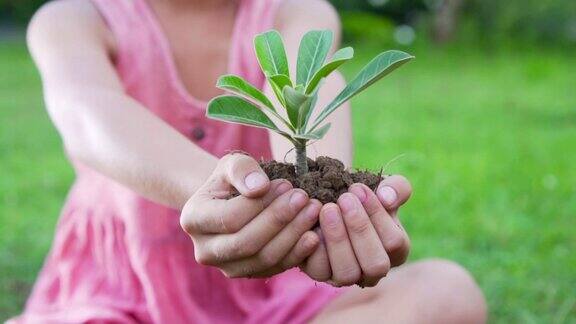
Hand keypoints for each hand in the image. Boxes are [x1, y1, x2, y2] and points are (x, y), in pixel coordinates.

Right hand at [180, 153, 321, 277]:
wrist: (230, 202)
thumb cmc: (232, 179)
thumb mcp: (231, 164)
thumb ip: (242, 169)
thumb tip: (259, 187)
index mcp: (193, 220)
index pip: (230, 218)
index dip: (261, 204)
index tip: (287, 185)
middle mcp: (205, 250)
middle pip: (247, 243)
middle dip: (280, 220)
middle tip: (305, 199)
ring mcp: (226, 267)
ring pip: (263, 259)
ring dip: (293, 236)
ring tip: (313, 212)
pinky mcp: (248, 274)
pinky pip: (275, 268)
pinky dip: (297, 253)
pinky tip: (314, 235)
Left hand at [301, 176, 411, 286]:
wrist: (328, 199)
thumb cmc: (361, 197)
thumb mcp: (382, 188)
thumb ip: (397, 188)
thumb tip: (387, 198)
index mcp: (395, 252)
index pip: (394, 242)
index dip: (377, 214)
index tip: (359, 188)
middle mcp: (373, 271)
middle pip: (375, 265)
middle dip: (359, 229)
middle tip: (344, 199)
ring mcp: (347, 276)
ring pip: (347, 273)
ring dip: (337, 239)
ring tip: (327, 209)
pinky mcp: (321, 273)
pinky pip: (319, 270)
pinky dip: (315, 247)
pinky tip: (312, 223)